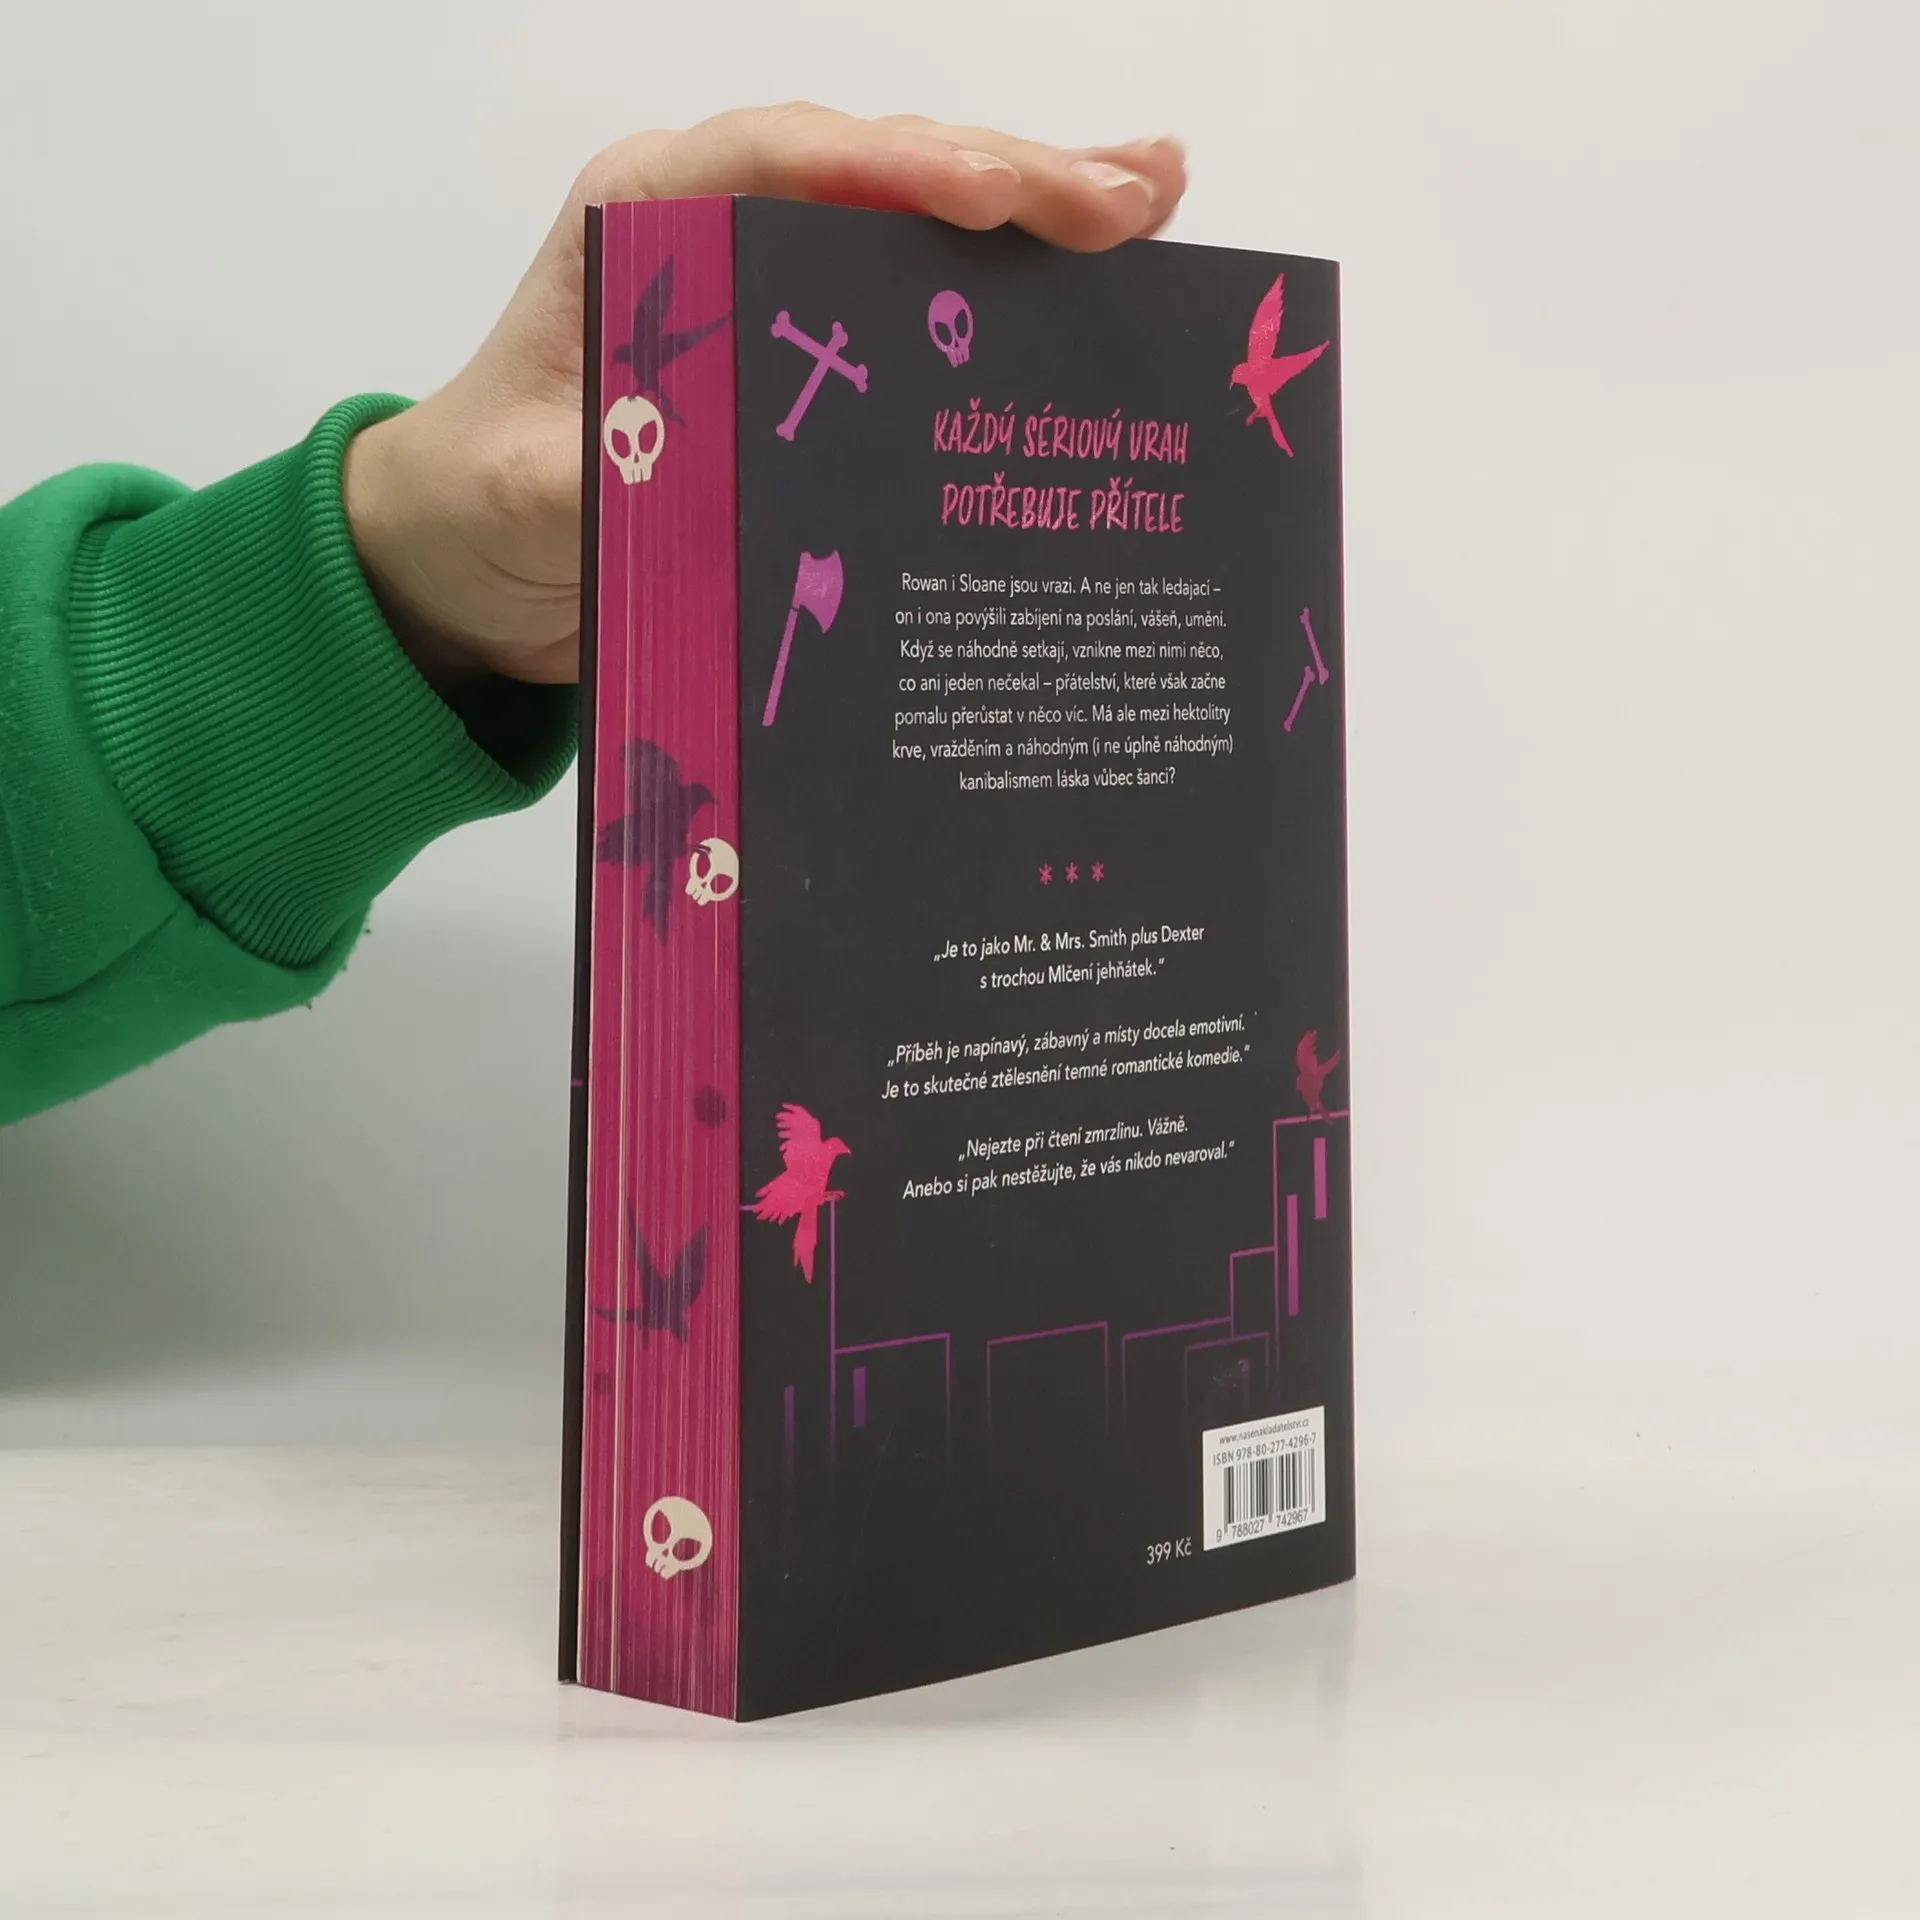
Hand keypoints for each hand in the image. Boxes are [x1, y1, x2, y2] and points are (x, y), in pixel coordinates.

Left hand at [342, 104, 1187, 691]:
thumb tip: (694, 468)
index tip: (1000, 198)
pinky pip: (915, 309)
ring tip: (1156, 207)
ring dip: (1036, 221)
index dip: (903, 168)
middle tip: (1140, 198)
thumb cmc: (477, 504)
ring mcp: (772, 289)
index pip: (789, 161)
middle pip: (880, 176)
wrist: (466, 558)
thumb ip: (598, 472)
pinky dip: (1004, 300)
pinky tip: (1094, 295)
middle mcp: (721, 231)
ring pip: (917, 228)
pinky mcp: (805, 358)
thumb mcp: (523, 492)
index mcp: (646, 220)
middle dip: (1013, 181)